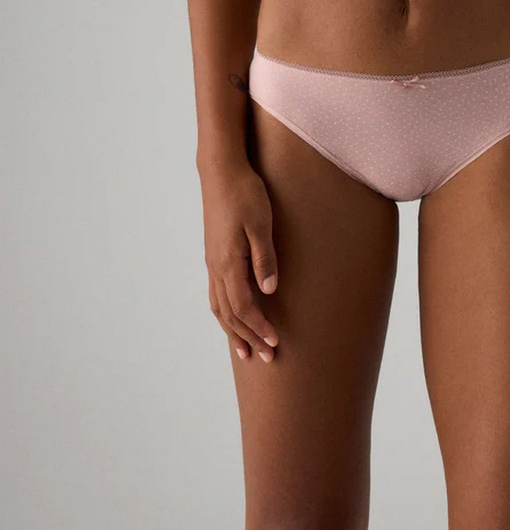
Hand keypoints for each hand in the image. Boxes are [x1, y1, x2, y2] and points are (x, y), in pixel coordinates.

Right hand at [199, 163, 279, 363]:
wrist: (220, 170)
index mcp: (228, 262)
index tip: (276, 343)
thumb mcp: (261, 224)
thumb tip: (269, 292)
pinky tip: (232, 319)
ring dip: (233, 331)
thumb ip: (264, 259)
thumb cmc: (245, 193)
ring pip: (219, 307)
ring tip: (246, 351)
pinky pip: (216, 294)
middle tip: (268, 358)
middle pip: (230, 314)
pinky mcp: (214, 255)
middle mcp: (216, 267)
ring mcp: (212, 262)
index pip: (243, 307)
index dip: (259, 328)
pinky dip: (225, 314)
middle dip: (249, 338)